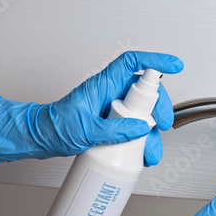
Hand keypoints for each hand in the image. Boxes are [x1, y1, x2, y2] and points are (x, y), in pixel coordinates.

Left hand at [0, 51, 183, 163]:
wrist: (42, 139)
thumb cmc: (55, 127)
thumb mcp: (85, 130)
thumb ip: (115, 130)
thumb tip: (141, 128)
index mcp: (103, 85)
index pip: (132, 63)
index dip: (154, 60)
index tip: (173, 65)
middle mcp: (112, 94)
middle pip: (146, 93)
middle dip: (160, 109)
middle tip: (163, 125)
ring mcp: (115, 109)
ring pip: (144, 115)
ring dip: (152, 133)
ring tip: (150, 153)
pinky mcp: (115, 124)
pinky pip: (136, 128)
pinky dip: (143, 141)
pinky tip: (142, 155)